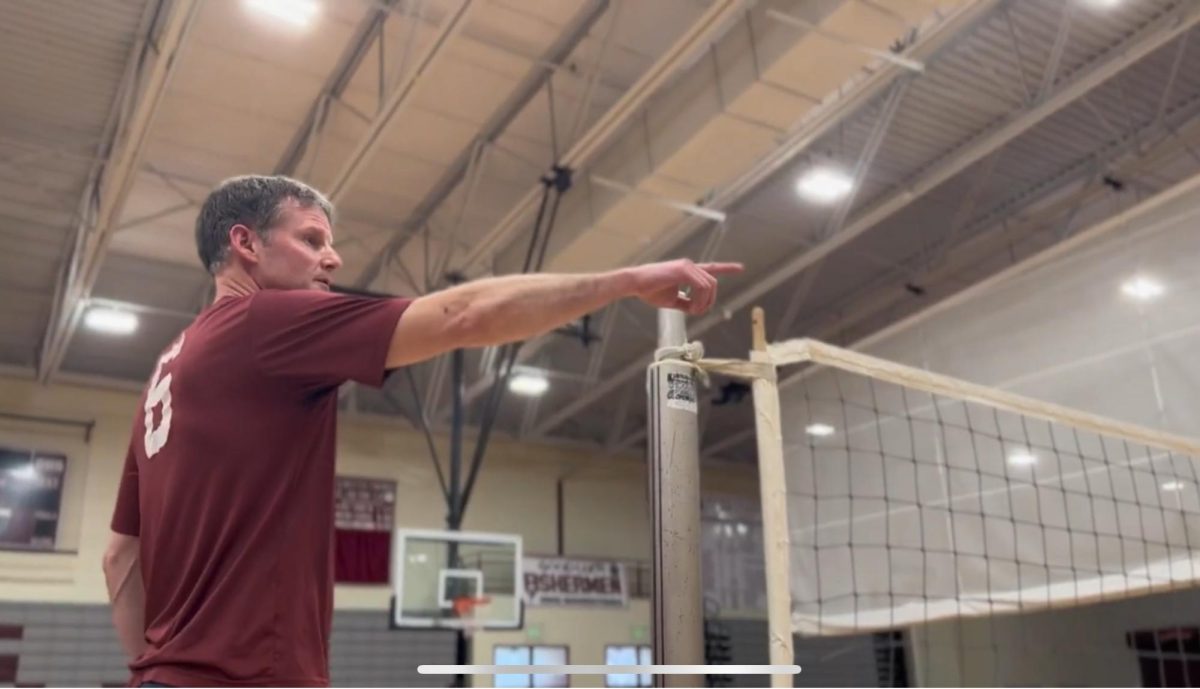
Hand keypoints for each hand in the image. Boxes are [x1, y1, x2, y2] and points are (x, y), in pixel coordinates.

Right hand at [627, 259, 742, 314]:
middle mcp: (690, 266)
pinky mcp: (683, 270)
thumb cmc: (649, 291)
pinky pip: (701, 286)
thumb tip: (697, 309)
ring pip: (709, 286)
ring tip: (691, 310)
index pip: (711, 268)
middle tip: (695, 312)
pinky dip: (699, 300)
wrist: (635, 283)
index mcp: (688, 271)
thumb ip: (686, 302)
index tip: (740, 268)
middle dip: (709, 301)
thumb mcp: (672, 300)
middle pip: (713, 284)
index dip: (727, 268)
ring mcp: (687, 266)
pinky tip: (690, 306)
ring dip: (703, 302)